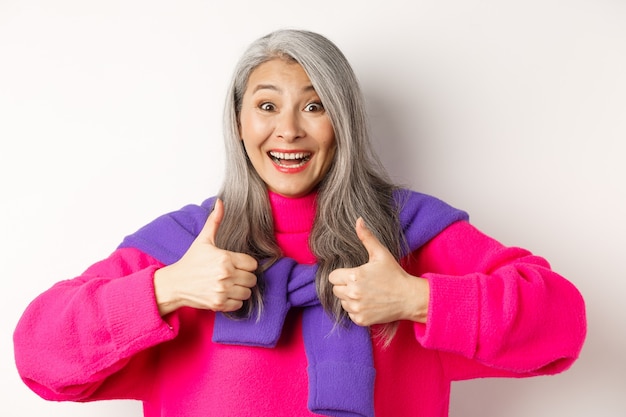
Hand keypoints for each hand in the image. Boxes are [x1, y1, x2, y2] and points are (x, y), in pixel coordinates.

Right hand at [153, 199, 257, 315]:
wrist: (175, 283)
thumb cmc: (190, 261)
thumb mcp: (203, 240)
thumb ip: (215, 221)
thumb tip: (220, 202)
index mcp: (225, 258)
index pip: (252, 264)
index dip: (247, 264)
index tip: (238, 264)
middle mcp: (225, 275)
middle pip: (252, 279)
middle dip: (246, 277)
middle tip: (235, 274)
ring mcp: (222, 291)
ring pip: (247, 292)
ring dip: (241, 289)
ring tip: (231, 284)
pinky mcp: (219, 304)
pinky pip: (239, 304)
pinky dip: (235, 301)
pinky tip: (226, 293)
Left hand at [328, 218, 428, 325]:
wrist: (409, 297)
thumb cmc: (394, 274)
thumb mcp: (380, 253)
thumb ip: (366, 237)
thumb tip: (358, 220)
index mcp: (354, 276)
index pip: (332, 277)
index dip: (341, 274)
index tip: (354, 274)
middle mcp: (352, 294)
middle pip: (335, 289)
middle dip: (344, 286)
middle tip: (361, 283)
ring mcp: (356, 308)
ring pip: (342, 302)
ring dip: (350, 298)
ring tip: (367, 293)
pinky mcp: (361, 320)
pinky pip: (350, 314)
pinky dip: (357, 310)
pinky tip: (369, 303)